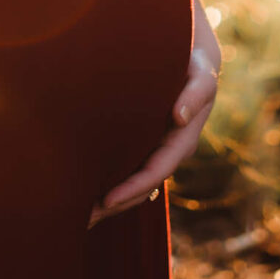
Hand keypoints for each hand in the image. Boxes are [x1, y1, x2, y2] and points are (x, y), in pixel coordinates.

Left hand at [87, 40, 220, 228]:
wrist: (192, 59)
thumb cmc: (194, 65)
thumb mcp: (201, 76)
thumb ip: (196, 94)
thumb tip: (180, 117)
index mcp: (183, 140)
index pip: (156, 172)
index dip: (133, 188)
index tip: (106, 201)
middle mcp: (169, 152)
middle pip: (141, 188)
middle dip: (115, 205)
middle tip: (82, 219)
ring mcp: (156, 150)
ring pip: (132, 184)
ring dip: (108, 202)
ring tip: (78, 215)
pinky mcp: (144, 143)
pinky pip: (126, 170)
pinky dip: (108, 182)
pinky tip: (84, 191)